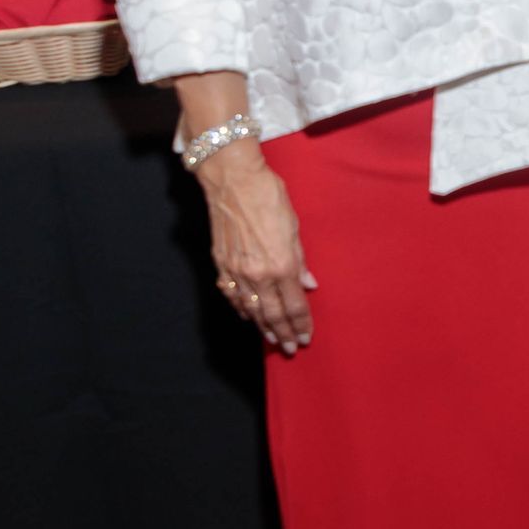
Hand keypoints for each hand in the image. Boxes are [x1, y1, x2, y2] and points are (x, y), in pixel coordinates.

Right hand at [201, 147, 315, 355]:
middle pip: (272, 314)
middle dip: (283, 333)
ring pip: (251, 308)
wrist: (232, 180)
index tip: (305, 336)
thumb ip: (300, 260)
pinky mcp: (220, 264)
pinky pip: (231, 295)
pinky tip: (247, 315)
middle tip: (290, 348)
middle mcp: (257, 273)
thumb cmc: (267, 197)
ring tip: (272, 339)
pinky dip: (241, 309)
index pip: (294, 305)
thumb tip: (308, 284)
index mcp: (281, 264)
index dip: (300, 323)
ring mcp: (236, 271)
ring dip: (262, 326)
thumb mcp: (293, 226)